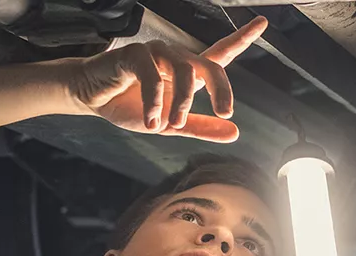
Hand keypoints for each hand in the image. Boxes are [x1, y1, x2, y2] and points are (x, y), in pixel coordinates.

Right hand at [69, 16, 266, 142]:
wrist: (93, 100)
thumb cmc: (131, 106)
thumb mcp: (170, 124)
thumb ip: (201, 128)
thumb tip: (234, 133)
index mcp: (187, 72)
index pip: (220, 52)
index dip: (242, 38)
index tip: (263, 23)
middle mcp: (176, 58)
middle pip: (211, 66)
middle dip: (222, 89)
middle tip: (226, 113)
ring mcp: (156, 53)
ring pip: (185, 72)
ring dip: (183, 103)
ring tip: (171, 125)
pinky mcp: (135, 55)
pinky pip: (153, 77)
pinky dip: (154, 102)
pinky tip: (151, 121)